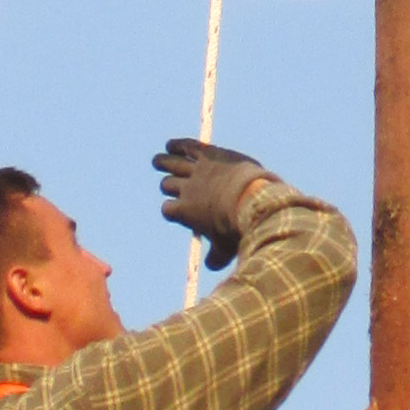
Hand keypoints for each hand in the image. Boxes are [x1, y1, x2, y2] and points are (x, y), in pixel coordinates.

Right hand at [154, 139, 271, 268]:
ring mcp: (196, 170)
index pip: (167, 209)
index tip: (177, 209)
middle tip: (168, 182)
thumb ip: (217, 256)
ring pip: (171, 163)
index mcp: (184, 212)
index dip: (171, 209)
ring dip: (163, 161)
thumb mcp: (226, 247)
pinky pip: (187, 146)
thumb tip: (211, 265)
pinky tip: (171, 144)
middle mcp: (186, 189)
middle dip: (168, 184)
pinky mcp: (209, 154)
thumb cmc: (237, 228)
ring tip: (158, 160)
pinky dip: (177, 144)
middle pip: (168, 184)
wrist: (252, 201)